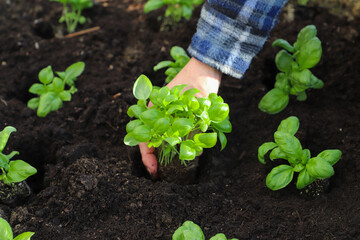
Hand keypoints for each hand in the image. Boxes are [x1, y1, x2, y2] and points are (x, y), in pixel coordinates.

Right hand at [140, 57, 221, 178]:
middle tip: (159, 174)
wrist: (205, 70)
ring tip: (172, 164)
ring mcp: (168, 116)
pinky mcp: (179, 118)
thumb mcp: (191, 107)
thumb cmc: (196, 84)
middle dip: (154, 159)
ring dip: (167, 152)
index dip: (147, 157)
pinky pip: (175, 135)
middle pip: (150, 141)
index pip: (143, 138)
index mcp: (153, 111)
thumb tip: (192, 153)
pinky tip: (185, 151)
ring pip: (162, 140)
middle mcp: (158, 115)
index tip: (154, 171)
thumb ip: (190, 129)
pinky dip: (179, 144)